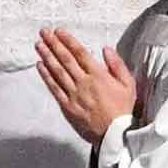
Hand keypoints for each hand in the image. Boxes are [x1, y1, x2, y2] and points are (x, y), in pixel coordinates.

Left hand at [36, 28, 136, 147]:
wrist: (115, 135)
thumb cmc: (123, 110)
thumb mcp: (128, 85)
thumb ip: (117, 65)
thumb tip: (106, 49)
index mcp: (99, 76)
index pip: (80, 53)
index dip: (68, 40)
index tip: (59, 31)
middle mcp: (84, 83)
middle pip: (65, 59)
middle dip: (53, 44)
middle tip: (44, 32)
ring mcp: (74, 95)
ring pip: (57, 71)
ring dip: (47, 56)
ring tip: (39, 44)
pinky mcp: (67, 106)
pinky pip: (54, 88)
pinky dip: (46, 76)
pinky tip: (40, 65)